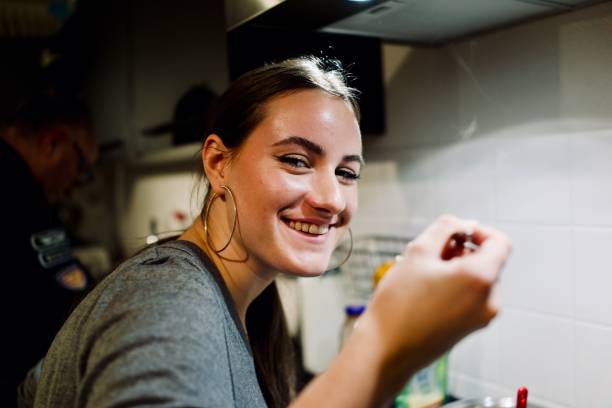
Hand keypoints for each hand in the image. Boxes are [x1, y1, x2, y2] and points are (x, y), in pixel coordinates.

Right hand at [356, 215, 511, 383]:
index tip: (454, 234)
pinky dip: (454, 287)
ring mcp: (482, 318)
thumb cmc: (399, 301)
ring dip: (455, 269)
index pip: (500, 242)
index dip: (479, 231)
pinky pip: (471, 297)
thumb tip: (466, 224)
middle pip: (487, 260)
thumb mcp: (418, 252)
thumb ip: (445, 228)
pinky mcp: (470, 329)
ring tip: (422, 275)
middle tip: (427, 255)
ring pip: (477, 279)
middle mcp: (490, 300)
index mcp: (481, 278)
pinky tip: (425, 292)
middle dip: (461, 251)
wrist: (386, 350)